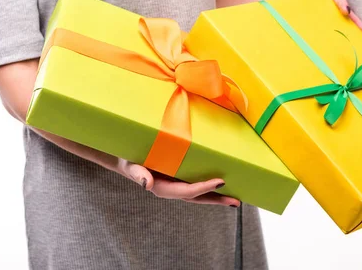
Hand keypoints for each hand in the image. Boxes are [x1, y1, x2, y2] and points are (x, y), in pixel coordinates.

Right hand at [117, 158, 240, 206]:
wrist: (125, 158)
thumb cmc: (128, 159)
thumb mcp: (131, 165)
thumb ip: (138, 174)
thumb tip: (146, 185)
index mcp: (163, 188)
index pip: (188, 191)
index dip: (204, 188)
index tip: (220, 182)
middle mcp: (172, 189)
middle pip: (198, 198)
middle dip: (216, 200)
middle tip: (236, 202)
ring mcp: (176, 184)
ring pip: (199, 193)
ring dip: (216, 196)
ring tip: (235, 198)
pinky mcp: (178, 178)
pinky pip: (195, 183)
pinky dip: (208, 186)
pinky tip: (221, 185)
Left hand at [287, 0, 361, 33]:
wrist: (280, 15)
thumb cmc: (286, 4)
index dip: (343, 3)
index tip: (347, 12)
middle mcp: (327, 7)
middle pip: (344, 11)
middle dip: (355, 20)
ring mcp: (327, 18)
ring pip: (343, 22)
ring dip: (353, 29)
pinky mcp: (325, 28)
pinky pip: (337, 31)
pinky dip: (345, 36)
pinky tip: (350, 44)